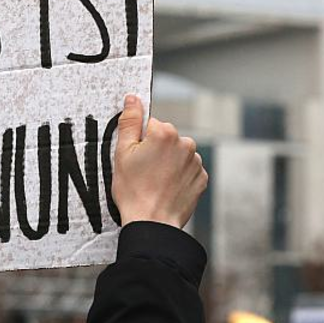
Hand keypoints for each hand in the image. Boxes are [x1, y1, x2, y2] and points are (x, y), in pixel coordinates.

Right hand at [113, 95, 207, 229]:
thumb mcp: (122, 153)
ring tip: (154, 182)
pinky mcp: (201, 178)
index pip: (150, 125)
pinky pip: (187, 170)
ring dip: (167, 164)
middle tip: (142, 172)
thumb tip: (133, 99)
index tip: (136, 158)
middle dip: (155, 151)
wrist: (152, 223)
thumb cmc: (134, 191)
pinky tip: (165, 188)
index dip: (139, 141)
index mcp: (165, 133)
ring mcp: (196, 162)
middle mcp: (186, 143)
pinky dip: (178, 177)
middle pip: (165, 138)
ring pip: (177, 154)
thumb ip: (129, 122)